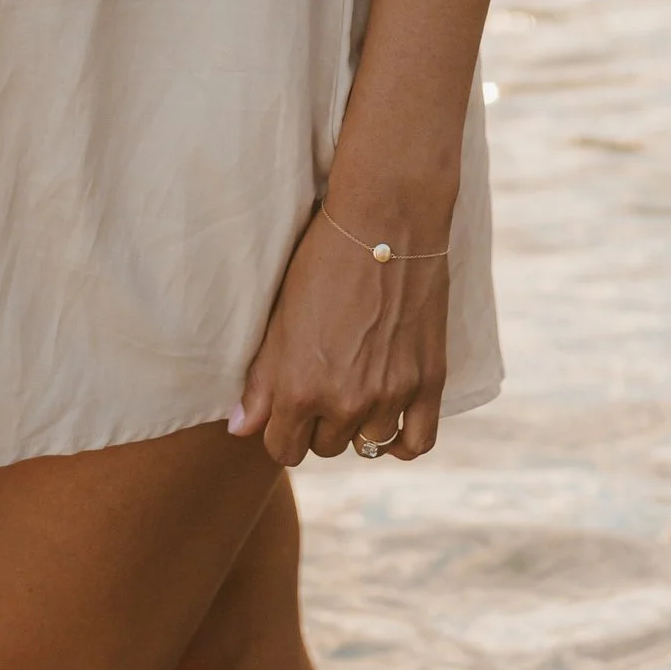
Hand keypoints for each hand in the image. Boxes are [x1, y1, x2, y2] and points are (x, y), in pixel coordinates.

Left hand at [229, 205, 449, 467]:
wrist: (384, 221)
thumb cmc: (322, 261)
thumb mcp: (279, 318)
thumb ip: (261, 381)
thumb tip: (241, 428)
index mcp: (299, 388)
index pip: (284, 448)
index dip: (281, 430)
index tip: (287, 409)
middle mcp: (345, 402)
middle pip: (325, 447)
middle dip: (318, 422)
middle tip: (323, 382)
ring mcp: (390, 395)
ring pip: (366, 445)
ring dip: (357, 425)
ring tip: (355, 387)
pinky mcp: (429, 383)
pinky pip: (416, 443)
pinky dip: (401, 442)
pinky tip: (389, 422)